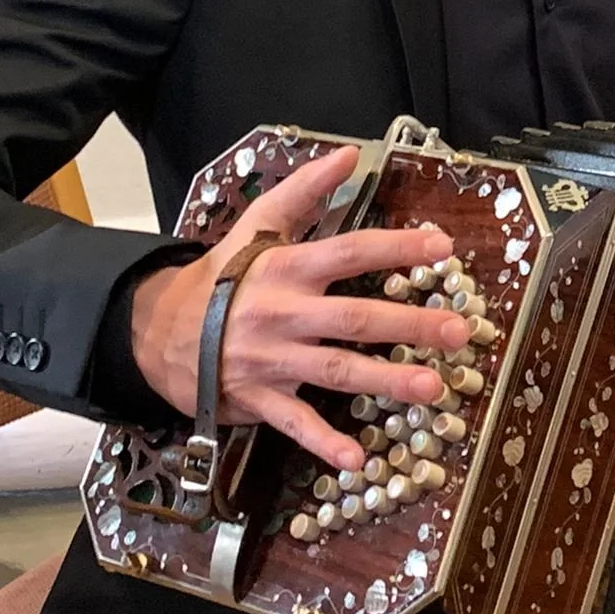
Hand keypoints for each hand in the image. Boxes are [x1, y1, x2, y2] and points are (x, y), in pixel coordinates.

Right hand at [130, 145, 471, 471]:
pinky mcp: (258, 398)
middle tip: (457, 330)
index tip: (442, 247)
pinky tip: (356, 459)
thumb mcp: (256, 225)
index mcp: (286, 269)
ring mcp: (271, 359)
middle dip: (409, 324)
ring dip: (385, 381)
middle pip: (354, 318)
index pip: (350, 252)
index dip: (397, 248)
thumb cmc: (220, 277)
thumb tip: (349, 154)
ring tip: (431, 388)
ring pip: (335, 370)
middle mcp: (283, 313)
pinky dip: (323, 442)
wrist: (157, 331)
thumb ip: (305, 190)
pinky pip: (294, 422)